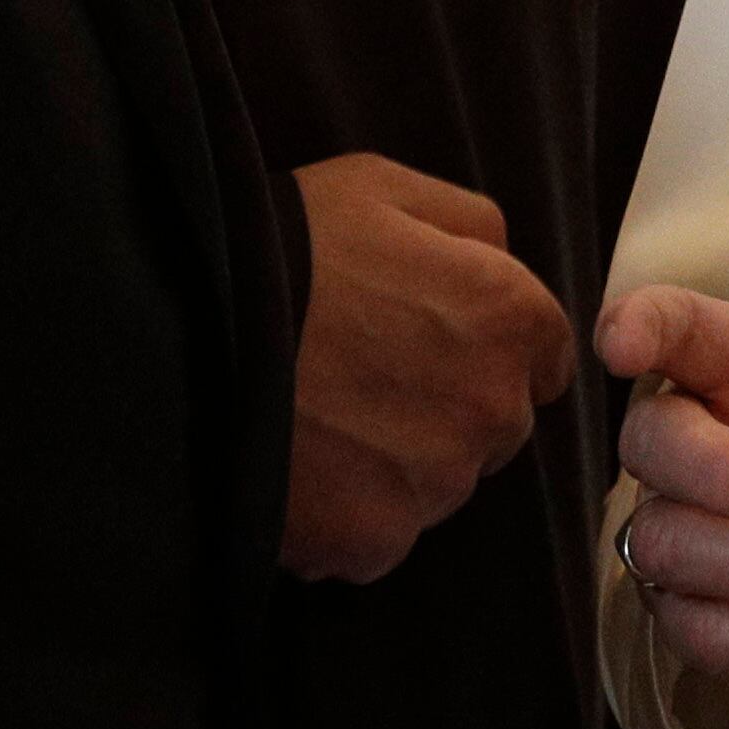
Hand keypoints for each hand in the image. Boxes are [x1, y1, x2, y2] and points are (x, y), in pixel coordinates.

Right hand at [284, 154, 576, 583]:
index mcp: (508, 317)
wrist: (187, 324)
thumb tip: (503, 264)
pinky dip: (346, 518)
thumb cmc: (287, 243)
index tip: (431, 342)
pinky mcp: (373, 540)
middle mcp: (492, 408)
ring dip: (396, 467)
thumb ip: (471, 227)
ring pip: (437, 487)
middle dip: (447, 408)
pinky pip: (378, 540)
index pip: (541, 357)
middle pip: (495, 428)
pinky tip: (300, 470)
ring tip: (321, 423)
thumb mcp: (386, 189)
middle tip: (363, 379)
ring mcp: (434, 483)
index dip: (484, 347)